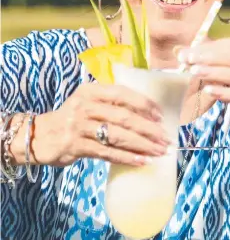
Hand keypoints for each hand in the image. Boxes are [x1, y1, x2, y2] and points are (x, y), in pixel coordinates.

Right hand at [34, 83, 169, 166]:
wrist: (40, 135)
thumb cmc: (72, 117)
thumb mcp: (87, 101)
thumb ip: (111, 103)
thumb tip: (146, 114)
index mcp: (91, 91)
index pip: (122, 94)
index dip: (144, 104)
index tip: (160, 115)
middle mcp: (85, 106)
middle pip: (123, 117)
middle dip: (148, 129)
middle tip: (165, 138)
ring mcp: (79, 126)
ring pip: (118, 136)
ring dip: (142, 145)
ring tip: (159, 151)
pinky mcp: (76, 146)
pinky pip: (107, 153)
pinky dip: (126, 157)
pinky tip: (141, 161)